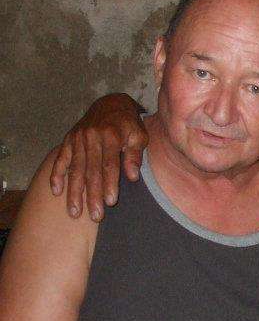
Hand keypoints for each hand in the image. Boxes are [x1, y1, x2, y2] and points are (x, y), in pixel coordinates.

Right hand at [50, 94, 146, 220]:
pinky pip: (61, 160)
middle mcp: (92, 138)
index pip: (110, 165)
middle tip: (95, 216)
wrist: (110, 104)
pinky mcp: (68, 140)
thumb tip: (132, 176)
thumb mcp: (139, 135)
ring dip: (74, 192)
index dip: (110, 184)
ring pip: (75, 169)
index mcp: (111, 137)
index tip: (111, 202)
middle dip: (92, 195)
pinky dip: (56, 175)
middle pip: (91, 171)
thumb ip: (136, 155)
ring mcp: (78, 139)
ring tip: (74, 212)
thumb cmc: (128, 124)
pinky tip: (56, 192)